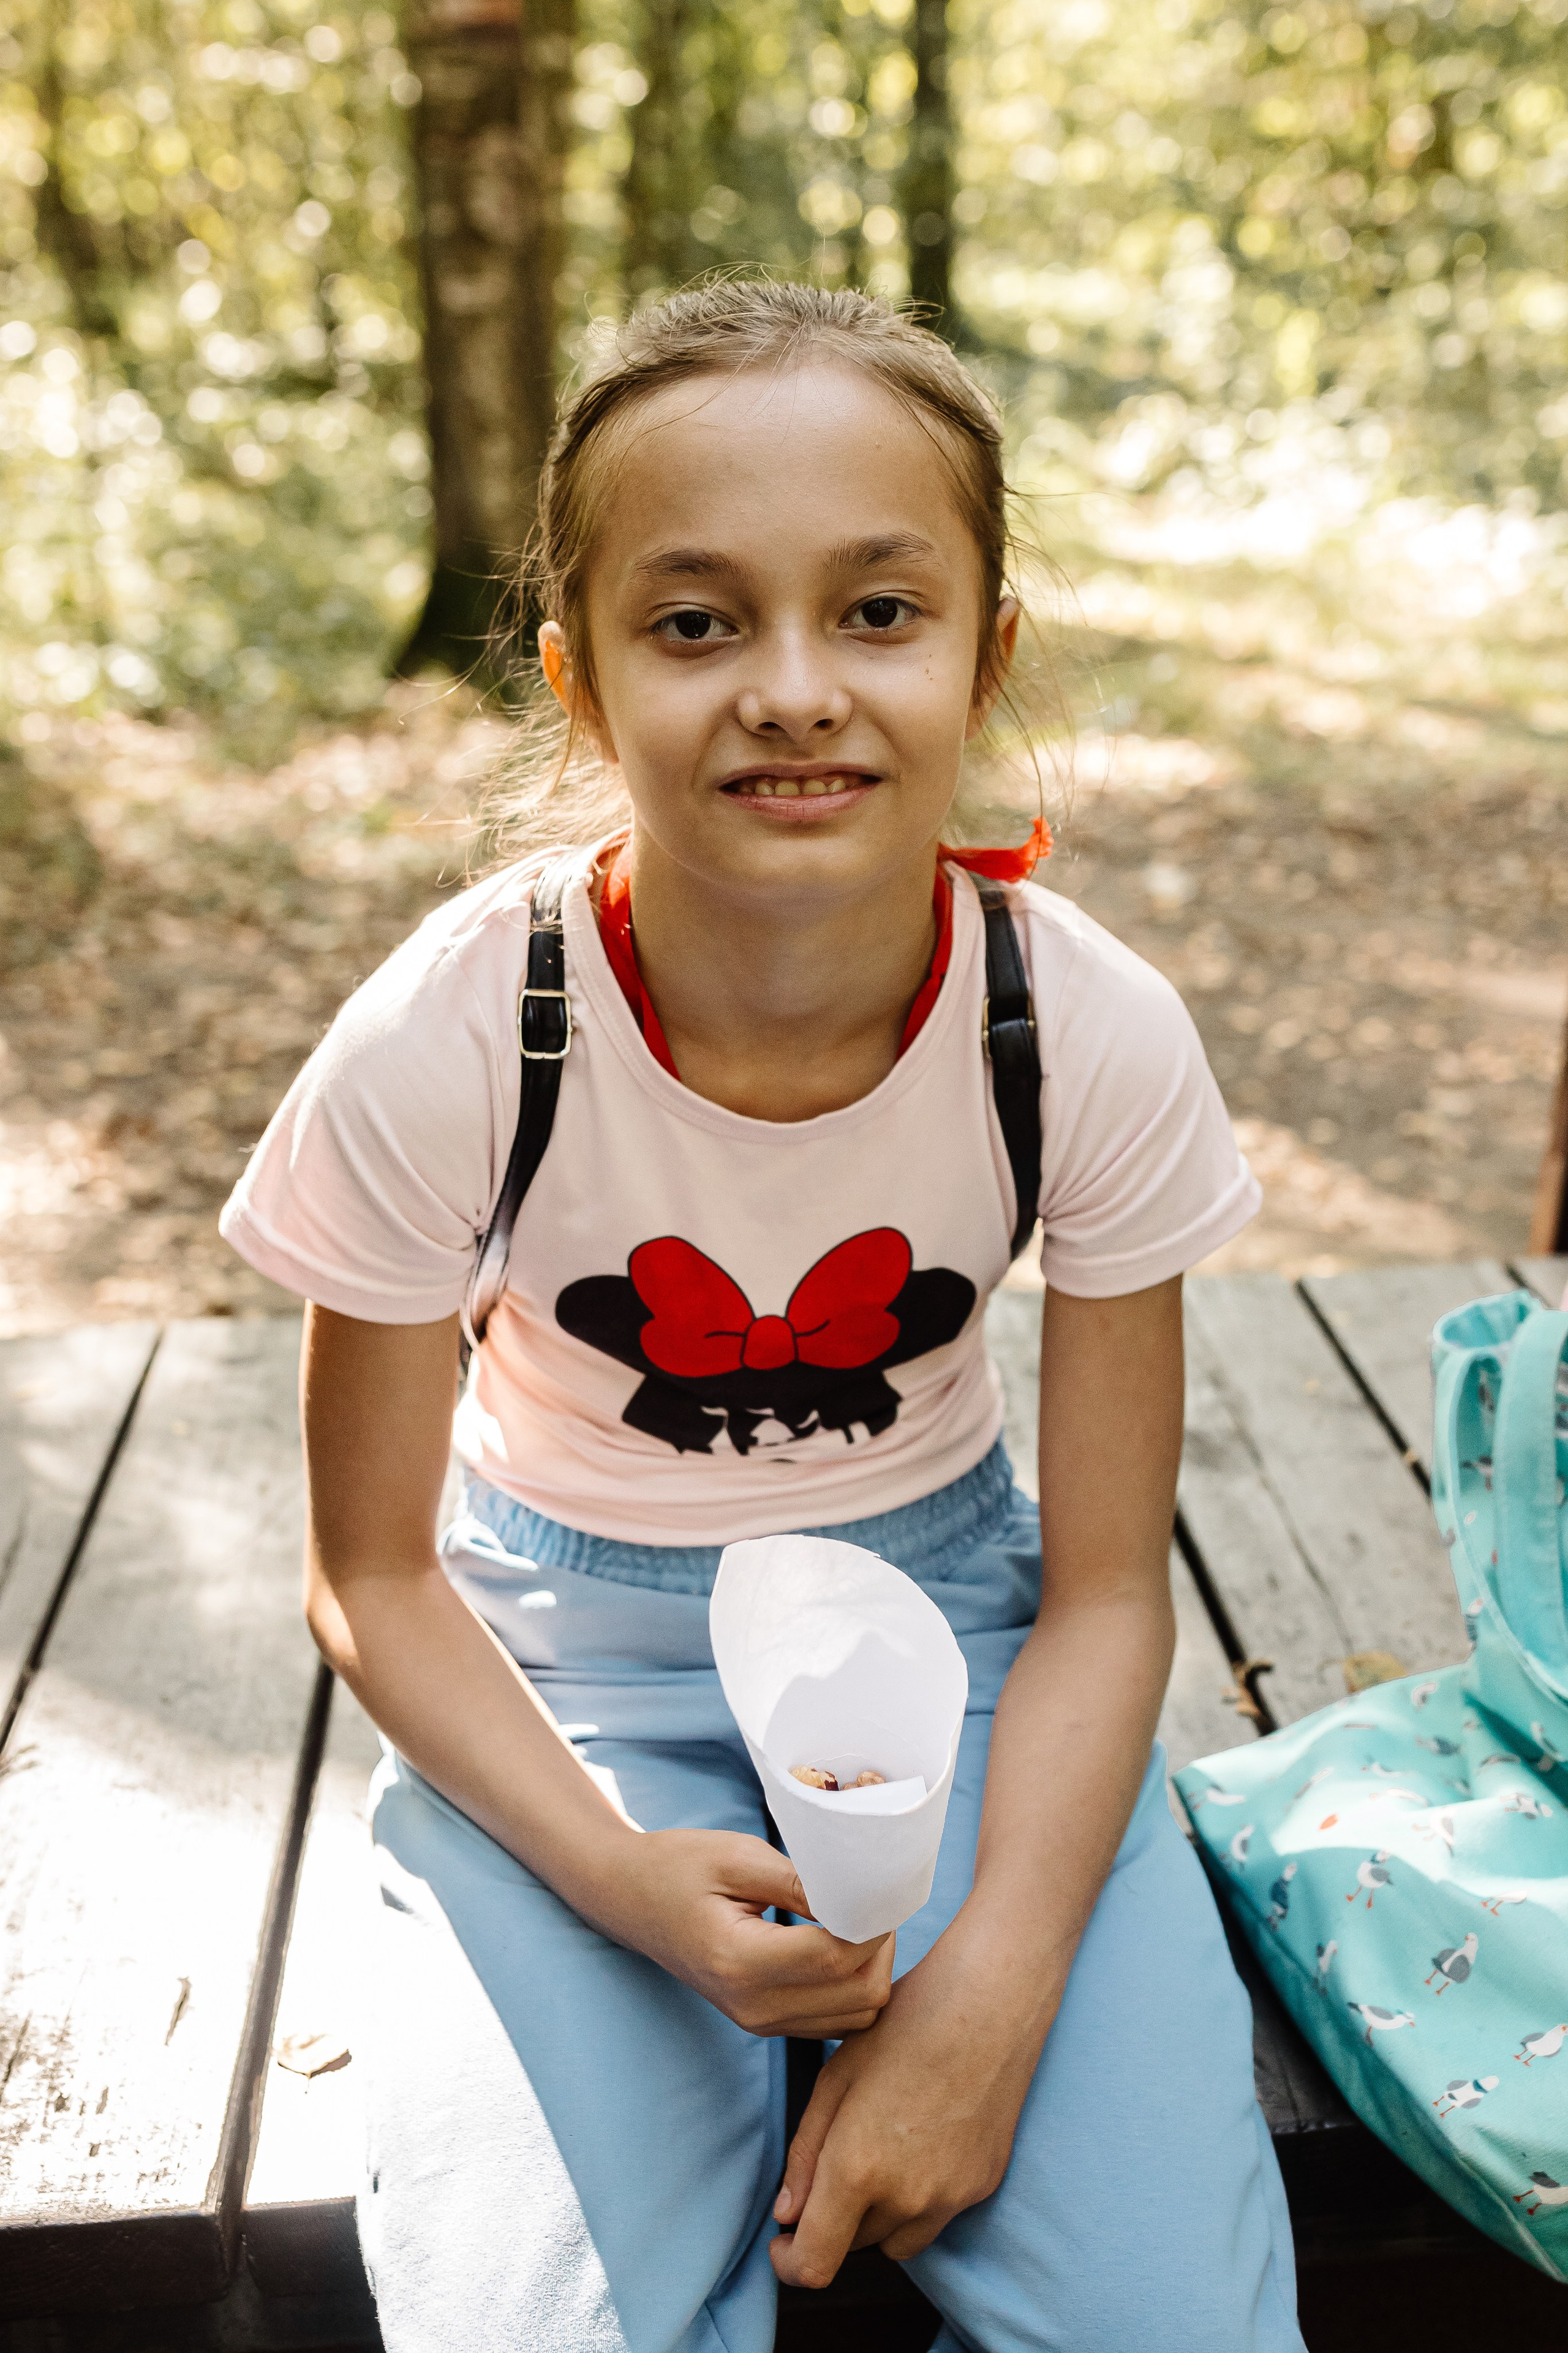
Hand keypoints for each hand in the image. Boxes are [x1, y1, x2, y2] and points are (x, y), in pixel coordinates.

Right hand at [600, 1828, 893, 2037]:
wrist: (630, 1898)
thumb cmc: (679, 1866)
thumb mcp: (738, 1856)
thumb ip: (801, 1882)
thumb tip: (863, 1897)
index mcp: (741, 1962)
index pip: (837, 1957)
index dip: (872, 1922)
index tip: (876, 1886)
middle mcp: (753, 2007)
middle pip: (859, 1995)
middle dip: (880, 1947)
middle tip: (872, 1902)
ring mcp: (759, 2022)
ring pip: (857, 2015)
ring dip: (872, 1969)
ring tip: (857, 1921)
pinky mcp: (766, 2022)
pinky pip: (838, 2020)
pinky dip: (855, 1987)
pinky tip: (842, 1945)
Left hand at [769, 1923, 1057, 2284]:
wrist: (989, 2003)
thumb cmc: (904, 2026)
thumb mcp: (834, 2079)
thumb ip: (805, 2154)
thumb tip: (787, 2213)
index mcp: (857, 2170)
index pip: (813, 2265)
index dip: (788, 2262)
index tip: (781, 2238)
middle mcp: (906, 2198)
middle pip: (852, 2247)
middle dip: (833, 2219)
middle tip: (835, 2157)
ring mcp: (951, 2198)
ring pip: (896, 2240)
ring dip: (876, 2217)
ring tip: (880, 2146)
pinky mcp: (983, 2186)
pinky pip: (936, 2215)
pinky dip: (918, 2197)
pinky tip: (922, 2135)